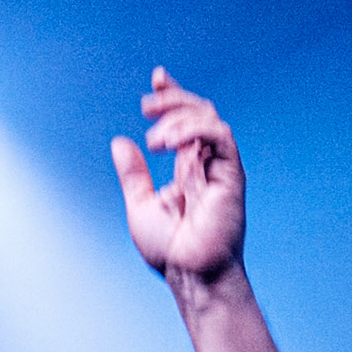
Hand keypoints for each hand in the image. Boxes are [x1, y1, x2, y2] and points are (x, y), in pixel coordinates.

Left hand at [110, 67, 244, 284]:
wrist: (189, 274)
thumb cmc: (169, 250)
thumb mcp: (140, 204)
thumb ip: (133, 174)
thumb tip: (119, 142)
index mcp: (188, 169)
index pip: (186, 121)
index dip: (172, 96)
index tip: (156, 78)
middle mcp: (206, 164)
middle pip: (200, 112)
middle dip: (173, 100)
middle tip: (145, 105)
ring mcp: (220, 168)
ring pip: (209, 119)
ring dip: (178, 119)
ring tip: (153, 141)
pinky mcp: (231, 175)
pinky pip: (219, 136)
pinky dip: (193, 130)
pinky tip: (167, 145)